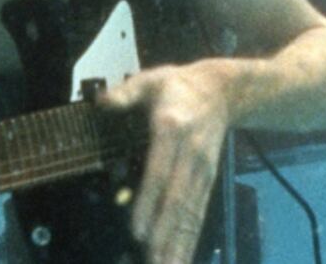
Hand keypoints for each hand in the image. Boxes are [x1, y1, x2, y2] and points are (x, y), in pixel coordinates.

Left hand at [99, 62, 230, 263]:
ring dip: (178, 245)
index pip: (160, 172)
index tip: (137, 231)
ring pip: (190, 213)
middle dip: (163, 237)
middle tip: (151, 262)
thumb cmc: (176, 86)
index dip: (148, 203)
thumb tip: (102, 102)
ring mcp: (202, 171)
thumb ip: (126, 93)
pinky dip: (188, 239)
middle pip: (177, 202)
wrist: (222, 91)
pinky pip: (197, 214)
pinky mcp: (207, 181)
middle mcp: (191, 155)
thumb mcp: (150, 80)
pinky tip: (178, 260)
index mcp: (172, 129)